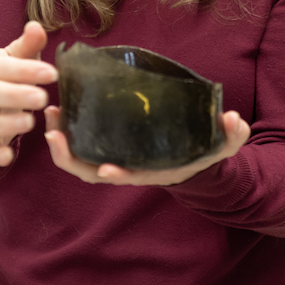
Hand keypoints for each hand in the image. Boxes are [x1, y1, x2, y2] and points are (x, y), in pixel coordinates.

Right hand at [0, 21, 56, 166]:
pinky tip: (8, 157)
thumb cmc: (8, 74)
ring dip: (5, 123)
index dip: (25, 69)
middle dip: (16, 95)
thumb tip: (36, 26)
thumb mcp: (18, 57)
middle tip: (43, 98)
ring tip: (30, 122)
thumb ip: (28, 44)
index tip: (53, 73)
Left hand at [43, 106, 250, 185]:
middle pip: (91, 171)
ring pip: (79, 158)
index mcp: (153, 169)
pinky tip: (60, 109)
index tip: (105, 169)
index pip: (131, 176)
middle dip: (69, 156)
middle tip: (53, 131)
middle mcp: (128, 167)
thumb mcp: (222, 144)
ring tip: (50, 114)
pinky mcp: (108, 143)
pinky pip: (81, 143)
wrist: (191, 154)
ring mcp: (115, 156)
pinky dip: (67, 131)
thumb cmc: (203, 149)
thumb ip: (230, 133)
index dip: (118, 175)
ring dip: (61, 141)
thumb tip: (233, 119)